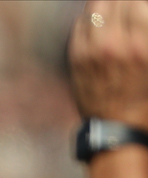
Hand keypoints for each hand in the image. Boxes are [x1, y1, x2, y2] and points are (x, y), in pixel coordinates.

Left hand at [70, 1, 147, 128]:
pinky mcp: (76, 58)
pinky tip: (100, 26)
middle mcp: (115, 44)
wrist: (118, 125)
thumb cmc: (145, 95)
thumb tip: (139, 13)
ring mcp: (92, 51)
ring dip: (106, 6)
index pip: (136, 3)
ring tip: (114, 12)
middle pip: (116, 1)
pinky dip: (90, 20)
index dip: (137, 4)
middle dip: (124, 4)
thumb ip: (144, 33)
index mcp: (141, 45)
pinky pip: (80, 24)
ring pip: (95, 7)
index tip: (137, 8)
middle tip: (127, 10)